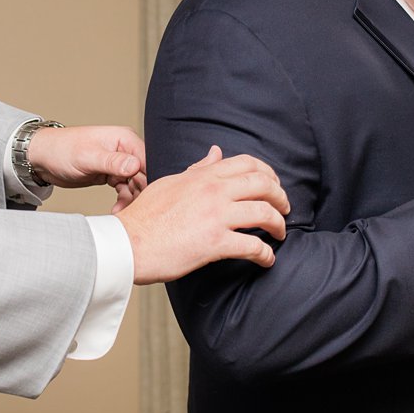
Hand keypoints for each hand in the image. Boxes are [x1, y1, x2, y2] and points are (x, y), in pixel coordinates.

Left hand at [26, 125, 147, 209]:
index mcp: (124, 139)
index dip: (150, 179)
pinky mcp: (112, 175)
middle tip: (133, 209)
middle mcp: (125, 150)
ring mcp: (119, 163)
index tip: (147, 198)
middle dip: (141, 192)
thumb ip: (112, 162)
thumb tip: (135, 165)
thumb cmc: (62, 150)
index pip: (148, 160)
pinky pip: (126, 190)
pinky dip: (123, 200)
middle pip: (145, 174)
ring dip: (131, 199)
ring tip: (120, 212)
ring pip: (136, 185)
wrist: (43, 158)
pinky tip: (116, 210)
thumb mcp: (87, 157)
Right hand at [115, 146, 290, 284]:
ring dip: (279, 225)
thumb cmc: (145, 216)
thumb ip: (197, 169)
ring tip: (280, 234)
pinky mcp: (215, 243)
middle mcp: (214, 191)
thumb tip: (216, 152)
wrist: (128, 243)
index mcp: (203, 176)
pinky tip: (267, 260)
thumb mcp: (171, 183)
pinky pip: (253, 246)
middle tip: (284, 209)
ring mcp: (216, 216)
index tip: (274, 185)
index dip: (268, 173)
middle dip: (281, 197)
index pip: (248, 163)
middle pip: (263, 185)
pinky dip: (266, 254)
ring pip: (264, 213)